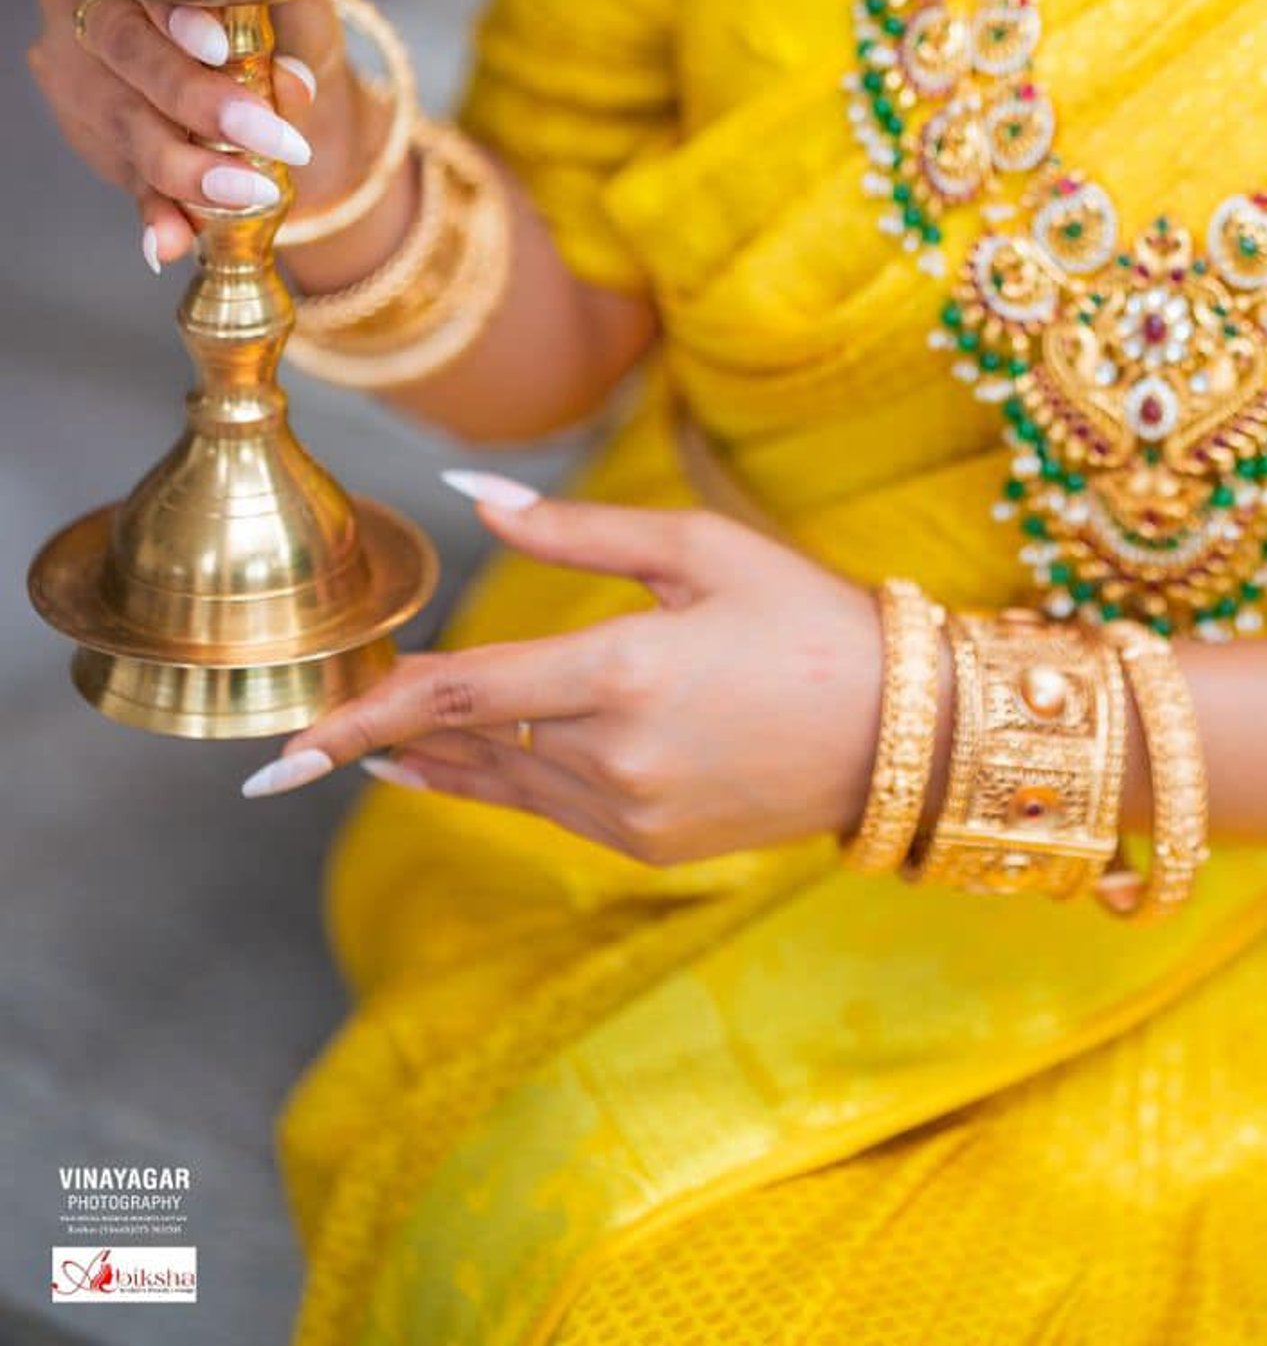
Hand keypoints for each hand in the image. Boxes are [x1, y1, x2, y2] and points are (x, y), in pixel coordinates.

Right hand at [26, 0, 371, 268]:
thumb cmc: (260, 9)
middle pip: (127, 55)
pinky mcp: (93, 136)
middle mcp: (85, 11)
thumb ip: (282, 29)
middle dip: (200, 102)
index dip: (175, 15)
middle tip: (272, 138)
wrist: (237, 53)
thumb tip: (292, 86)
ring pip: (124, 123)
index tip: (220, 48)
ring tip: (251, 192)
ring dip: (189, 168)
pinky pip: (123, 178)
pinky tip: (171, 242)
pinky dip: (155, 213)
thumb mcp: (281, 6)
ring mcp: (78, 77)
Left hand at [243, 490, 890, 865]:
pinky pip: (544, 811)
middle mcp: (614, 759)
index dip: (364, 712)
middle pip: (464, 743)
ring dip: (433, 759)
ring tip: (368, 744)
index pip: (458, 694)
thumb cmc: (803, 615)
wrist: (901, 730)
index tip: (285, 748)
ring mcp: (631, 815)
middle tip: (308, 734)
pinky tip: (457, 765)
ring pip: (496, 784)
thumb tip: (472, 499)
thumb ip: (573, 527)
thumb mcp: (695, 548)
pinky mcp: (647, 846)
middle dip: (390, 729)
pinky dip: (495, 783)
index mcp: (620, 673)